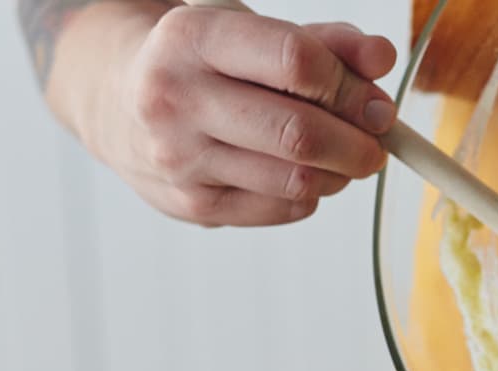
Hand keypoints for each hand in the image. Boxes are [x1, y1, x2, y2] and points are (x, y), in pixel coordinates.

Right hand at [72, 6, 397, 226]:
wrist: (114, 97)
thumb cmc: (203, 63)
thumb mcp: (253, 35)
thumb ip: (324, 44)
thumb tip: (382, 58)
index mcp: (192, 38)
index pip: (296, 63)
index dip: (352, 88)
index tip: (376, 104)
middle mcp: (176, 98)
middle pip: (301, 134)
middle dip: (359, 143)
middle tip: (377, 141)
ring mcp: (179, 158)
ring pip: (299, 181)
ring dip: (340, 173)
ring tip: (343, 157)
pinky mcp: (192, 204)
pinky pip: (285, 209)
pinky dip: (311, 194)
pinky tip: (302, 173)